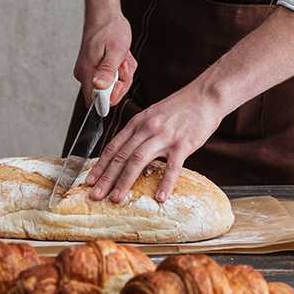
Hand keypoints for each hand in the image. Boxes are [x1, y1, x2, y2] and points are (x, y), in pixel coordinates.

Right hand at [73, 12, 135, 107]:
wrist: (104, 12)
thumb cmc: (110, 28)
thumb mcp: (116, 50)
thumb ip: (108, 71)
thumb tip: (100, 89)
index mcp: (86, 73)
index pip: (97, 102)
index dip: (114, 95)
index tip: (120, 77)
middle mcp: (84, 75)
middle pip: (108, 95)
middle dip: (122, 80)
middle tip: (123, 62)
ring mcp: (90, 71)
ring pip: (113, 85)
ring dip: (123, 72)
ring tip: (122, 55)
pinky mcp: (95, 67)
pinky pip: (113, 76)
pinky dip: (121, 67)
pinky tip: (121, 55)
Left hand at [84, 7, 293, 202]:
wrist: (205, 95)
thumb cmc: (181, 108)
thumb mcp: (154, 115)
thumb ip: (141, 132)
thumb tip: (127, 153)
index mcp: (139, 122)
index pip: (113, 146)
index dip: (99, 165)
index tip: (88, 181)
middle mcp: (147, 127)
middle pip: (121, 155)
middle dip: (105, 177)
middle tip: (94, 195)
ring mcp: (165, 135)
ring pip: (138, 159)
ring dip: (125, 180)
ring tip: (116, 198)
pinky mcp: (183, 142)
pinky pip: (172, 165)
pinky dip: (165, 182)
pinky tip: (159, 197)